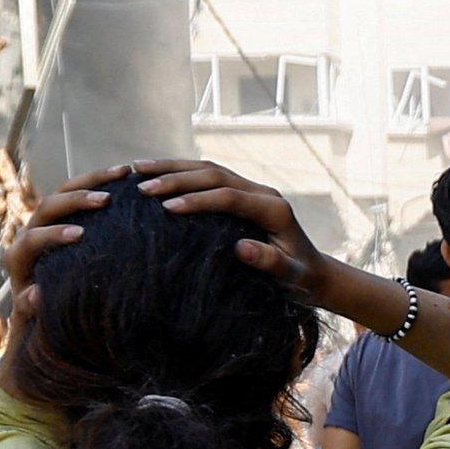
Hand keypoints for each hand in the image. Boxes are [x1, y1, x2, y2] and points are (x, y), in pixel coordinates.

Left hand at [4, 164, 130, 323]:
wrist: (45, 304)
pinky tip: (125, 176)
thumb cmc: (44, 313)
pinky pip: (78, 192)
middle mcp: (31, 232)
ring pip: (64, 191)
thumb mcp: (36, 314)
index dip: (52, 234)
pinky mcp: (65, 216)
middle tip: (105, 200)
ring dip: (92, 180)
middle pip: (48, 206)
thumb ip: (30, 307)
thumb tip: (35, 295)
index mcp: (20, 257)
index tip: (79, 234)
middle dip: (76, 200)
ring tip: (123, 173)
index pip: (32, 238)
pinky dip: (99, 182)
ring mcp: (48, 221)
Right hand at [131, 158, 332, 302]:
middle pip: (216, 176)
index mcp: (275, 209)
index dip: (198, 200)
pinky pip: (208, 175)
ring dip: (173, 168)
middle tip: (142, 187)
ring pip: (209, 169)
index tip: (166, 207)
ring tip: (137, 171)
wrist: (312, 272)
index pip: (230, 197)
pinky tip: (153, 174)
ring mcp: (253, 189)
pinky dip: (180, 172)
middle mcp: (264, 193)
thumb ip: (270, 262)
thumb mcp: (289, 277)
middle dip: (177, 179)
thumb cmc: (299, 280)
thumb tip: (241, 248)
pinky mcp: (243, 191)